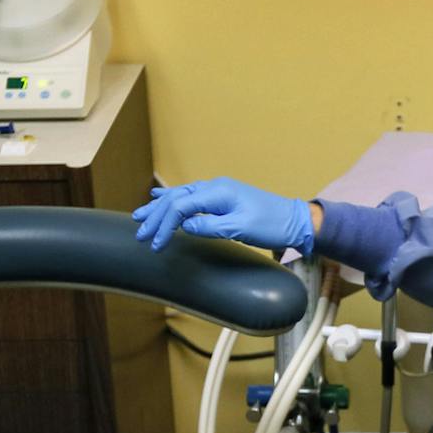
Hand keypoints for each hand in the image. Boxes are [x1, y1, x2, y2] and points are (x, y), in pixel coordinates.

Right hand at [132, 177, 314, 254]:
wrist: (293, 220)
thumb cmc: (271, 225)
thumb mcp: (242, 228)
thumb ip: (212, 226)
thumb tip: (186, 226)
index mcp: (218, 192)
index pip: (181, 207)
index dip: (165, 225)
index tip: (156, 244)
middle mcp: (214, 187)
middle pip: (176, 199)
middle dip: (155, 217)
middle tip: (140, 233)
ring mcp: (217, 191)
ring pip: (180, 197)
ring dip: (159, 208)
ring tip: (140, 216)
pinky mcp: (221, 198)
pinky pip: (190, 197)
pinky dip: (172, 200)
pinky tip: (160, 197)